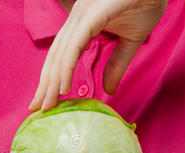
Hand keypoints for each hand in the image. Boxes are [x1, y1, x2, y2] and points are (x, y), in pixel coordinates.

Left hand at [29, 0, 167, 110]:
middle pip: (55, 57)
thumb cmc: (147, 2)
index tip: (45, 101)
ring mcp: (83, 14)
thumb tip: (108, 90)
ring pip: (61, 53)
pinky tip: (63, 88)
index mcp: (82, 23)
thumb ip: (117, 64)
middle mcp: (77, 18)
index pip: (61, 55)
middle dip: (45, 85)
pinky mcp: (93, 14)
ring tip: (48, 105)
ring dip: (52, 82)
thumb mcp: (131, 41)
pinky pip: (75, 45)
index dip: (51, 78)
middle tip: (37, 109)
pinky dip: (67, 67)